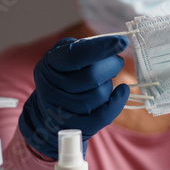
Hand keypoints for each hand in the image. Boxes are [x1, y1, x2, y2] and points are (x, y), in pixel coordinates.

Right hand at [19, 35, 129, 157]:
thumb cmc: (63, 76)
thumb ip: (84, 48)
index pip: (77, 54)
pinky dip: (117, 103)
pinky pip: (103, 116)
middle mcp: (52, 87)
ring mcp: (61, 111)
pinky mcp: (75, 128)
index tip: (123, 41)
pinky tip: (122, 91)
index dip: (102, 47)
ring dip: (109, 85)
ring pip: (99, 95)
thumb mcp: (65, 56)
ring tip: (106, 80)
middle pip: (92, 76)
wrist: (47, 113)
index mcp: (51, 63)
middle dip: (111, 66)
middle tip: (117, 62)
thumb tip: (112, 45)